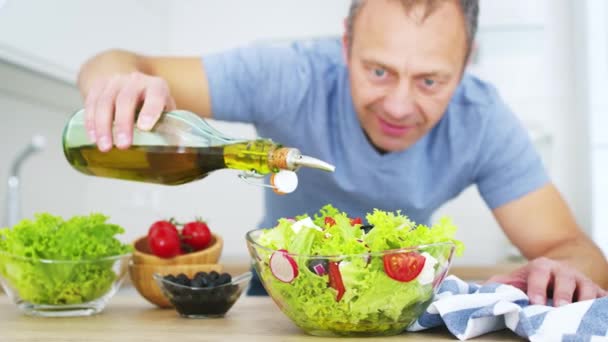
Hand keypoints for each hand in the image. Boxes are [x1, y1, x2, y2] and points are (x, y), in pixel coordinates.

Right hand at [84, 71, 176, 151]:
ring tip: (105, 147)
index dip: (150, 110)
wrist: (130, 82)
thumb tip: (180, 150)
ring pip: (105, 101)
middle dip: (123, 124)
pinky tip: (92, 137)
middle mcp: (135, 80)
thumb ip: (172, 125)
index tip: (145, 127)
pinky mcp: (98, 86)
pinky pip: (91, 102)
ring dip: (103, 126)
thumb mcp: (165, 109)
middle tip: (123, 145)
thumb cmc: (152, 103)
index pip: (155, 95)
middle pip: (126, 99)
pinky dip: (90, 121)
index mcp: (156, 86)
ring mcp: (114, 82)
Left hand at [485, 257, 607, 305]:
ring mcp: (583, 281)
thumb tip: (477, 291)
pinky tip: (600, 313)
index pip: (539, 275)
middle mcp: (564, 271)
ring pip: (588, 289)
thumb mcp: (516, 278)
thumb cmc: (534, 280)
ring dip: (585, 300)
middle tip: (559, 308)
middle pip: (567, 280)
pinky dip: (603, 304)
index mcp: (542, 267)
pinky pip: (603, 297)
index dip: (537, 288)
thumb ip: (499, 284)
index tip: (535, 302)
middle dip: (563, 295)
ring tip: (580, 312)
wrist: (561, 270)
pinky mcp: (597, 291)